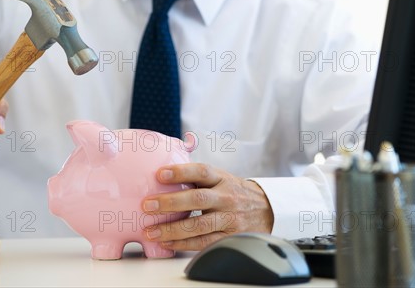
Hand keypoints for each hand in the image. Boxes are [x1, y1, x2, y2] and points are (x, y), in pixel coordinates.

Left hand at [141, 163, 273, 250]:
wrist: (266, 209)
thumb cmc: (234, 192)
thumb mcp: (221, 177)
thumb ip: (197, 176)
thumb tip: (163, 170)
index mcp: (221, 178)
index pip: (201, 171)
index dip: (180, 172)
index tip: (159, 174)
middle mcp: (226, 197)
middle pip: (197, 199)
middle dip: (170, 202)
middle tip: (147, 205)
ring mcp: (228, 218)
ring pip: (198, 225)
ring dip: (171, 229)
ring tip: (150, 231)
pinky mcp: (228, 237)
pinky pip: (203, 242)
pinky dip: (182, 244)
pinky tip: (166, 242)